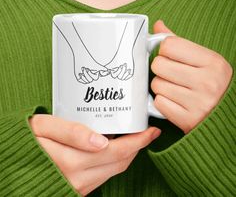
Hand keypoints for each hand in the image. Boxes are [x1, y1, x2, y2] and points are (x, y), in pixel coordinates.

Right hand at [29, 115, 160, 195]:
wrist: (12, 164)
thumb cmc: (27, 140)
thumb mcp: (43, 127)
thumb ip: (71, 132)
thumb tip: (101, 140)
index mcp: (70, 162)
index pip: (116, 152)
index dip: (137, 141)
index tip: (151, 131)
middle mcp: (77, 178)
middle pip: (119, 162)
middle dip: (137, 147)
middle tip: (147, 132)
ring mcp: (78, 186)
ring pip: (114, 170)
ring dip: (128, 154)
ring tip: (134, 138)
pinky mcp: (78, 189)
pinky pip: (104, 175)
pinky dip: (116, 161)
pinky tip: (116, 149)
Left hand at [151, 20, 232, 133]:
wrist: (224, 113)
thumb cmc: (211, 82)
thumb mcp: (203, 59)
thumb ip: (179, 42)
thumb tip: (158, 25)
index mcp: (213, 62)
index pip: (169, 45)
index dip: (165, 49)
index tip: (170, 55)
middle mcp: (207, 82)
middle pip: (158, 64)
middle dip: (161, 68)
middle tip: (172, 73)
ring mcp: (197, 103)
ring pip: (156, 84)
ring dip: (161, 86)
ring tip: (175, 88)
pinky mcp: (187, 120)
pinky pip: (159, 103)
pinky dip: (162, 101)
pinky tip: (174, 101)